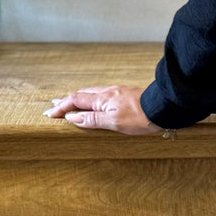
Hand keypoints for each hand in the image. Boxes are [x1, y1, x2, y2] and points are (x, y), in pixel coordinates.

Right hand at [43, 85, 163, 134]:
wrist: (165, 107)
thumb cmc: (142, 117)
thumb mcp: (114, 123)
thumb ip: (92, 120)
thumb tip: (73, 118)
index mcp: (102, 99)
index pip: (75, 100)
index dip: (61, 107)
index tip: (50, 114)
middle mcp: (107, 92)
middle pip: (81, 94)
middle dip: (66, 101)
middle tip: (55, 107)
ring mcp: (117, 92)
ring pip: (92, 93)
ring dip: (78, 99)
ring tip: (70, 105)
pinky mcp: (126, 94)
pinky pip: (102, 95)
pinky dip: (92, 99)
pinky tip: (95, 103)